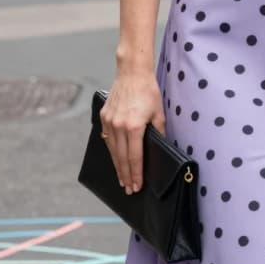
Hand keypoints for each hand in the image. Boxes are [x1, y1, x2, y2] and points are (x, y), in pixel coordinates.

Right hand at [100, 74, 164, 193]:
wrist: (132, 73)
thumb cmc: (148, 92)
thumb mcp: (159, 113)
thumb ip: (159, 133)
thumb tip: (160, 148)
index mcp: (134, 126)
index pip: (134, 157)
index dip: (136, 174)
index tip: (137, 186)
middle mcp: (118, 126)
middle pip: (121, 157)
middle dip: (125, 175)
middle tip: (128, 189)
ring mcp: (109, 121)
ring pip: (112, 150)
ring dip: (117, 166)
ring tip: (122, 179)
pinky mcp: (104, 117)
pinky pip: (107, 139)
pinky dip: (111, 151)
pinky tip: (115, 159)